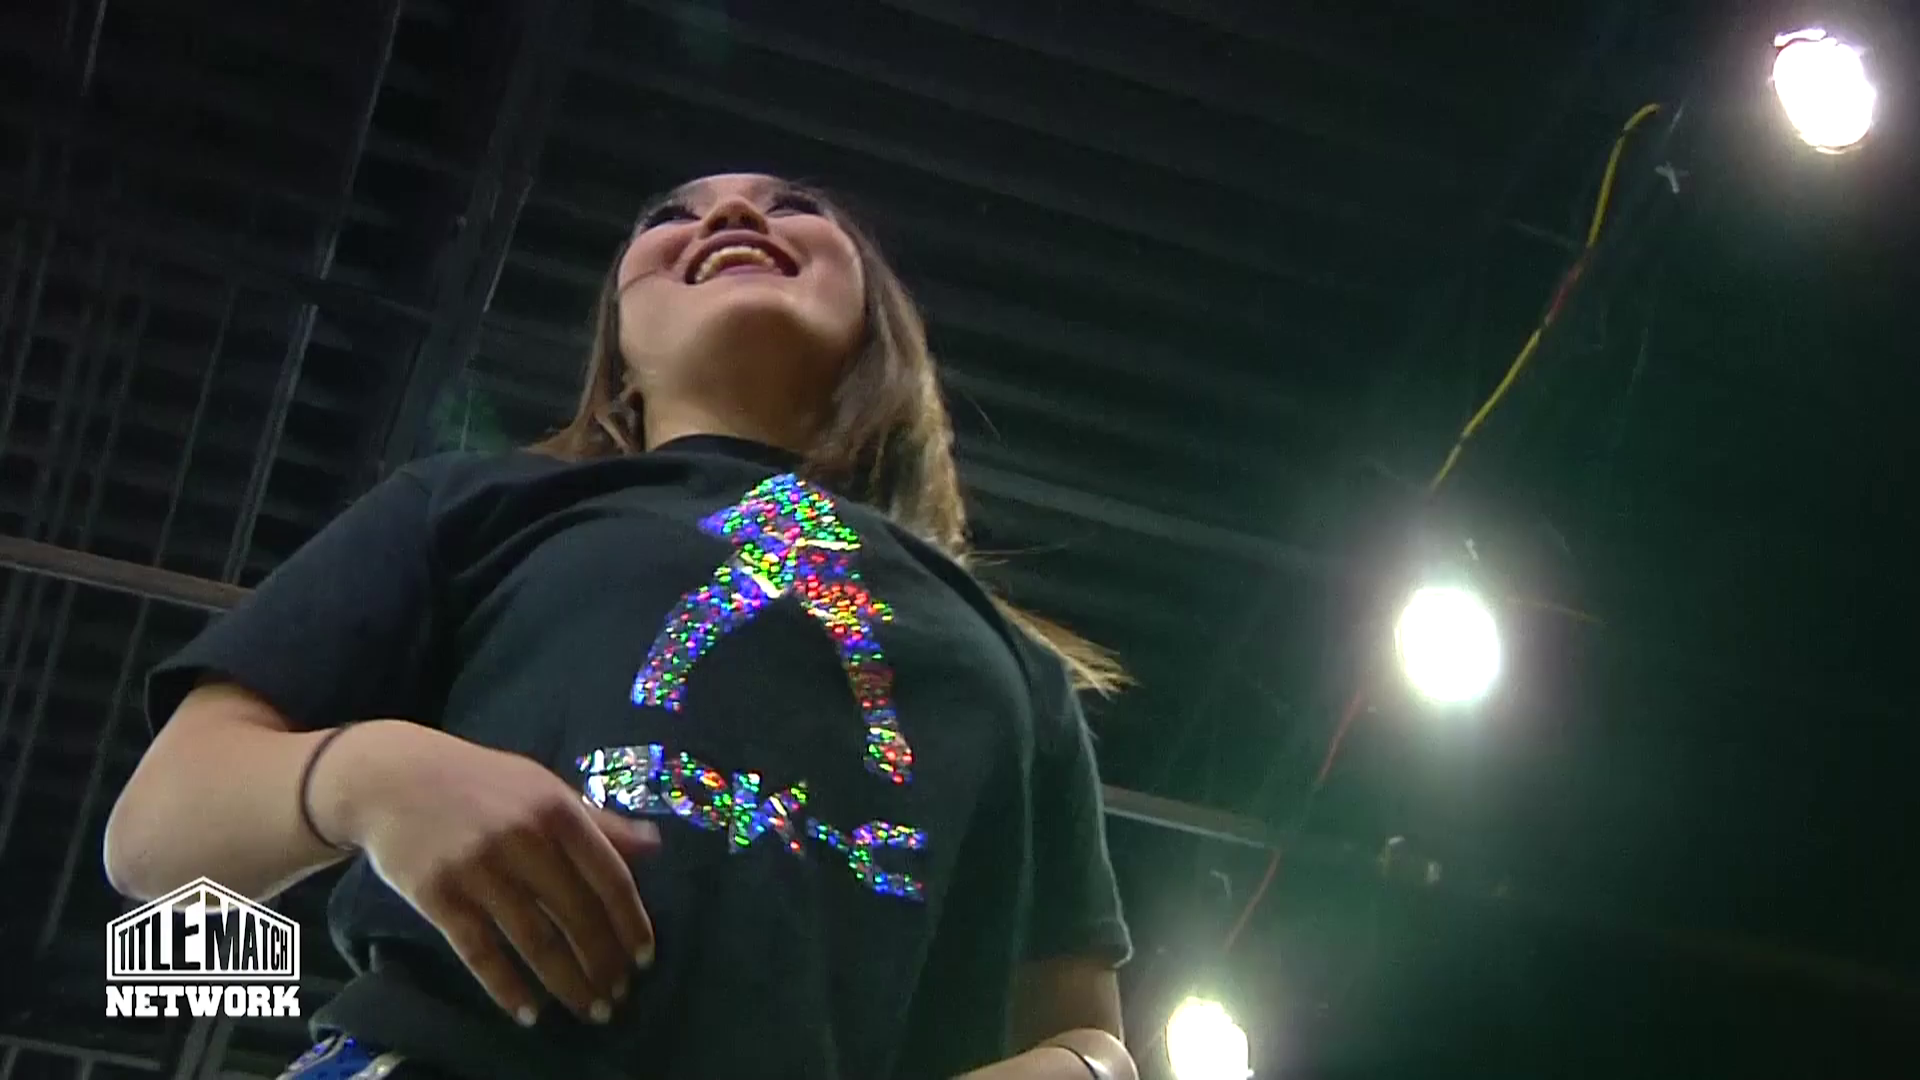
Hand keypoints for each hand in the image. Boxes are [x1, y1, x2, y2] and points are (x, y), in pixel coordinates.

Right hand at [310, 720, 659, 1025]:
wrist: (391, 776)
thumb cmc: (478, 782)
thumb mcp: (542, 787)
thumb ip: (597, 820)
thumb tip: (654, 847)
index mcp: (556, 809)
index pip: (608, 876)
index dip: (631, 923)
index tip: (644, 959)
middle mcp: (521, 838)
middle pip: (576, 915)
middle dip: (603, 964)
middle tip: (617, 999)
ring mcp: (478, 868)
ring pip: (534, 940)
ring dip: (567, 983)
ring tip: (588, 1010)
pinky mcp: (438, 895)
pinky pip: (480, 952)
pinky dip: (507, 988)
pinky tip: (529, 1012)